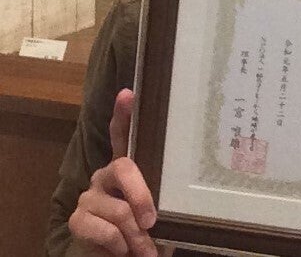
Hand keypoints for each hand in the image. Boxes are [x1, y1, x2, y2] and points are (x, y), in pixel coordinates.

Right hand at [69, 89, 157, 256]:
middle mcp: (105, 175)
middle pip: (123, 167)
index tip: (128, 93)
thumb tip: (188, 182)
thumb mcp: (158, 208)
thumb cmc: (146, 230)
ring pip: (119, 209)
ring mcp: (89, 196)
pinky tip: (123, 250)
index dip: (124, 114)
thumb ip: (164, 191)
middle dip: (141, 195)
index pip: (122, 134)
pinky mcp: (78, 220)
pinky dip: (119, 245)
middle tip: (152, 221)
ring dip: (135, 236)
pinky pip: (104, 229)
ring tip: (144, 248)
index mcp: (126, 167)